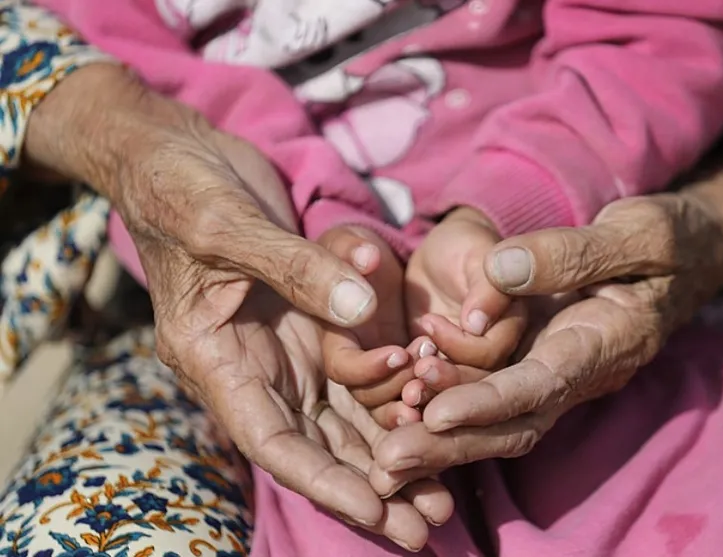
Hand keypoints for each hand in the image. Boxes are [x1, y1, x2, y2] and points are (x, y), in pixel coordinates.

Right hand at [25, 64, 451, 548]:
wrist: (174, 154)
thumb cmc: (178, 188)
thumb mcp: (226, 223)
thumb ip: (294, 265)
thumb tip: (365, 308)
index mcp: (214, 357)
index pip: (271, 439)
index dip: (323, 481)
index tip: (377, 512)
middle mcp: (252, 365)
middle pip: (316, 443)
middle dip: (370, 486)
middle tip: (429, 522)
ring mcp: (284, 345)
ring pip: (342, 416)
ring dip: (389, 453)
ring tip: (442, 491)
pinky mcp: (311, 320)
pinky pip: (356, 369)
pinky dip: (391, 397)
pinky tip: (432, 418)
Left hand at [366, 160, 722, 492]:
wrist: (689, 254)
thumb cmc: (670, 239)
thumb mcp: (637, 231)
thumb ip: (572, 252)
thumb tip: (498, 268)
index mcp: (606, 343)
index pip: (544, 384)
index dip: (490, 402)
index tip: (436, 414)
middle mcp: (579, 372)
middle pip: (513, 424)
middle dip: (452, 446)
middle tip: (388, 463)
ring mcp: (557, 371)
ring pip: (498, 420)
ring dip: (442, 437)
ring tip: (382, 452)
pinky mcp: (539, 361)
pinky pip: (492, 394)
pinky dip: (448, 405)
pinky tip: (400, 408)